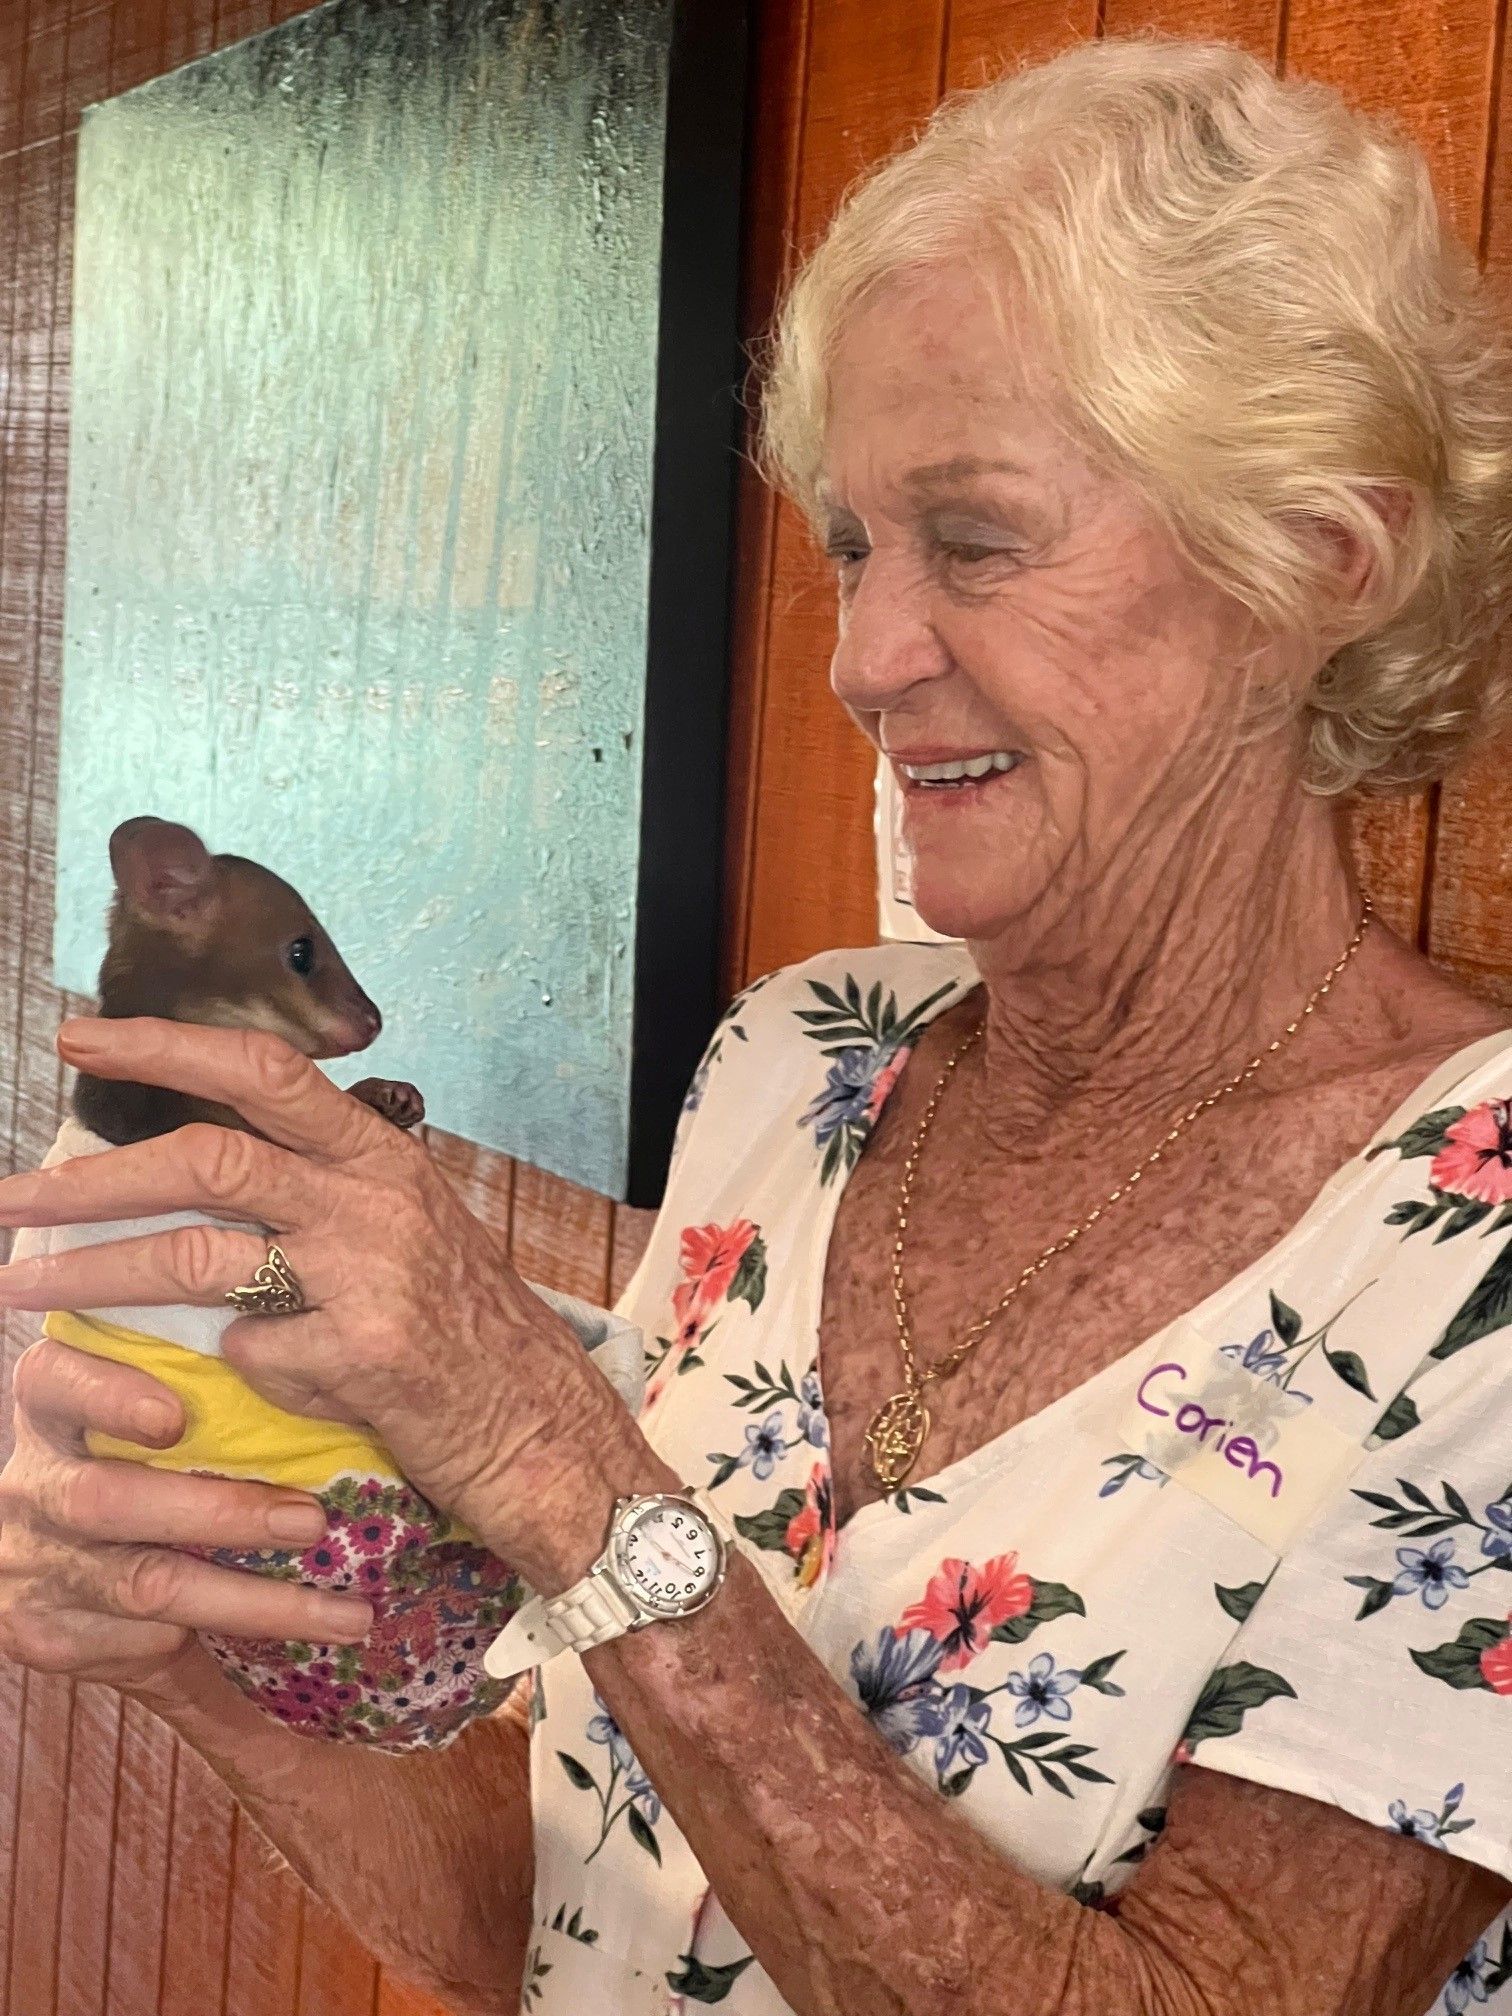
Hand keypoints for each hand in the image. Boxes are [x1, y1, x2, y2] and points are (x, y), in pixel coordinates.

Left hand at [0, 1018, 659, 1586]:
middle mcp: (376, 1199)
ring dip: (92, 1274)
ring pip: (198, 1257)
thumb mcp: (405, 1233)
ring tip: (21, 1292)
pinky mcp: (364, 1356)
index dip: (167, 1044)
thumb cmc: (466, 1330)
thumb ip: (319, 1195)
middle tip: (9, 1199)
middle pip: (208, 1156)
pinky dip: (232, 1367)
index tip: (81, 1037)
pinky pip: (252, 1353)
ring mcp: (371, 1275)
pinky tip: (256, 1379)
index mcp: (380, 1155)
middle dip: (88, 1177)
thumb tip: (202, 1173)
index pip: (265, 1070)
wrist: (543, 1429)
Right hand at [0, 1338, 372, 1699]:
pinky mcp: (41, 1636)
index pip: (53, 1380)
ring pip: (143, 1584)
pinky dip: (216, 1637)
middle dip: (219, 1513)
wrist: (65, 1564)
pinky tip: (284, 1643)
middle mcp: (30, 1483)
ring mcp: (29, 1565)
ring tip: (339, 1609)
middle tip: (310, 1521)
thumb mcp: (153, 1418)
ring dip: (252, 1599)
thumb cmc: (143, 1463)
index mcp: (51, 1406)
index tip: (175, 1417)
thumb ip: (208, 1395)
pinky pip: (140, 1642)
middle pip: (104, 1499)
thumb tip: (321, 1368)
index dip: (106, 1395)